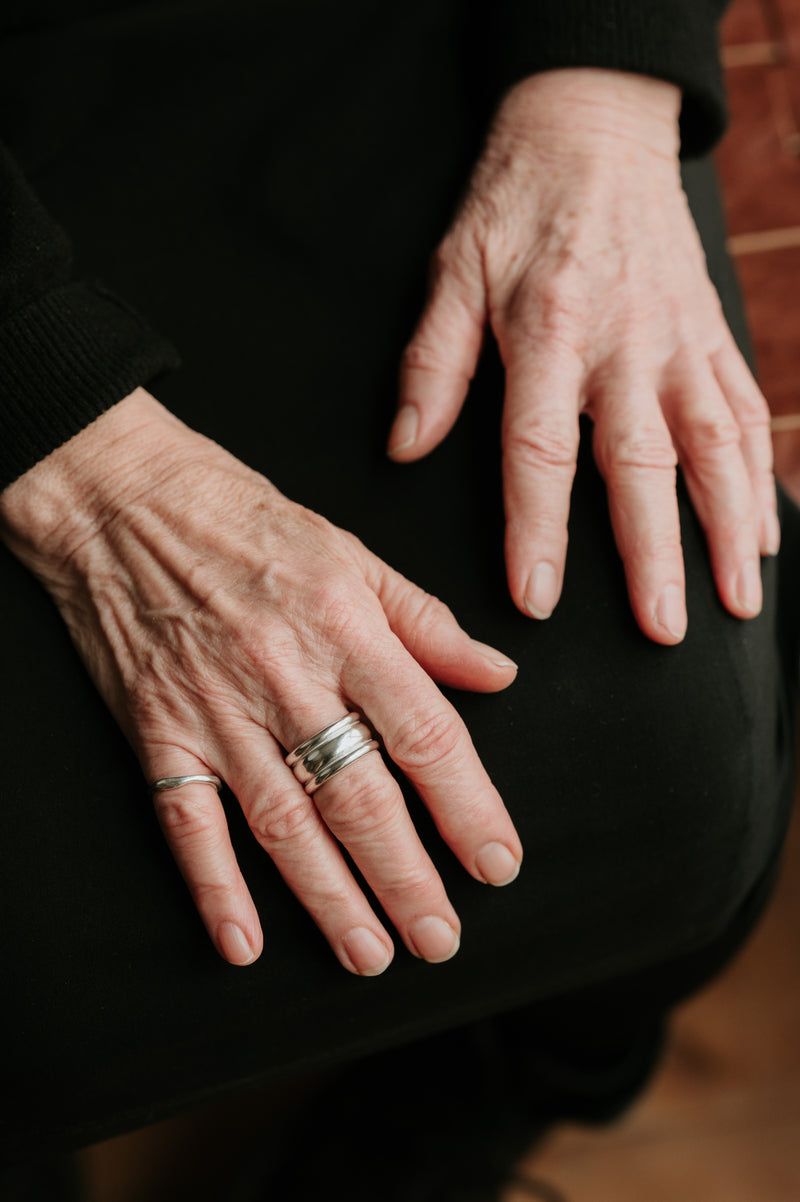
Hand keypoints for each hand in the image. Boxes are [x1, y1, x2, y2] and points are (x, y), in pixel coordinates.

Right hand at [0, 389, 521, 972]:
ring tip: (370, 955)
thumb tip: (498, 674)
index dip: (468, 807)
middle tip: (440, 940)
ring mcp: (217, 712)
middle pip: (360, 797)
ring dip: (330, 898)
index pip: (425, 735)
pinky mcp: (159, 733)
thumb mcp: (352, 552)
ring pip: (284, 824)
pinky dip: (213, 886)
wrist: (125, 500)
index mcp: (346, 629)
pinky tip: (244, 941)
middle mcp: (287, 677)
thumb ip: (428, 622)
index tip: (497, 863)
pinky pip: (187, 822)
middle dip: (406, 878)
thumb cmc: (244, 519)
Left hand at [388, 69, 777, 643]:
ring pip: (717, 447)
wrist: (596, 130)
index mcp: (549, 333)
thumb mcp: (452, 270)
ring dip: (732, 529)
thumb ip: (432, 364)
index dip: (539, 530)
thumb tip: (406, 449)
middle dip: (657, 554)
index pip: (542, 451)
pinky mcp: (713, 335)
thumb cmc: (515, 205)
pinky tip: (766, 536)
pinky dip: (761, 478)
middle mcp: (624, 345)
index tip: (537, 599)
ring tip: (741, 602)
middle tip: (664, 629)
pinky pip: (748, 413)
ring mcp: (680, 342)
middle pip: (645, 465)